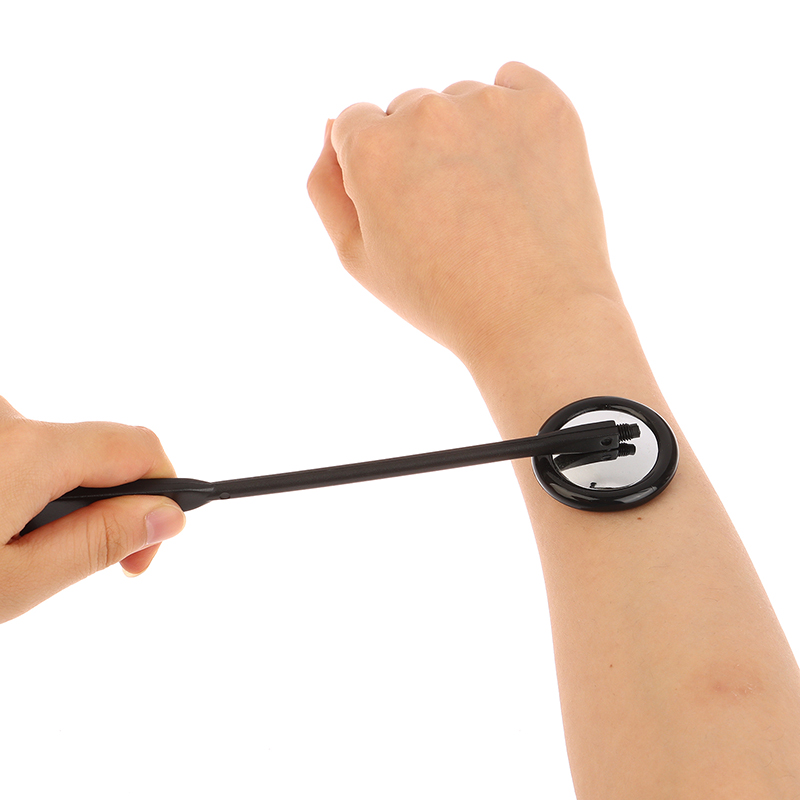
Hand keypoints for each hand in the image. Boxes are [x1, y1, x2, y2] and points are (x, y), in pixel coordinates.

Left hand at [0, 396, 184, 622]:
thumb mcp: (13, 581)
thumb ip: (97, 542)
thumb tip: (165, 515)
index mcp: (29, 449)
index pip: (139, 447)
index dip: (163, 494)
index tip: (145, 547)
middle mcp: (7, 419)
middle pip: (99, 452)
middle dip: (105, 506)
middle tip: (70, 567)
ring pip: (59, 454)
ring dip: (58, 498)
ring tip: (10, 553)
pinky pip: (23, 448)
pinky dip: (23, 485)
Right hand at [307, 61, 621, 372]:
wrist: (537, 320)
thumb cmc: (443, 299)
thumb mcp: (359, 258)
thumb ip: (327, 186)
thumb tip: (331, 125)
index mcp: (372, 150)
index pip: (356, 124)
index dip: (377, 170)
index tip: (405, 210)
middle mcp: (426, 114)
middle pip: (407, 110)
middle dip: (420, 150)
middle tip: (452, 216)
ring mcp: (490, 105)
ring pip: (461, 102)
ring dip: (468, 136)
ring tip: (492, 205)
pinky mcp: (545, 107)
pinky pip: (515, 84)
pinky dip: (514, 116)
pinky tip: (518, 171)